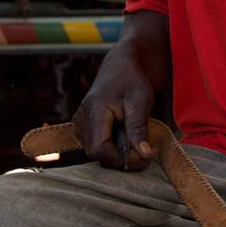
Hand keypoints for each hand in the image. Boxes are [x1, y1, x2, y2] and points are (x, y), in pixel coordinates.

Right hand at [73, 41, 155, 169]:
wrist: (120, 67)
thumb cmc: (132, 81)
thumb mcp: (140, 102)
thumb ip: (139, 129)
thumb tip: (145, 155)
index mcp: (94, 111)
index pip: (99, 150)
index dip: (121, 159)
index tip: (143, 157)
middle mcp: (81, 119)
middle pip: (97, 153)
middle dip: (122, 157)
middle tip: (145, 151)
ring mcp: (80, 123)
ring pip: (97, 151)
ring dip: (118, 152)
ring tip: (136, 138)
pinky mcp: (83, 127)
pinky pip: (97, 145)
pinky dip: (113, 146)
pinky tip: (126, 135)